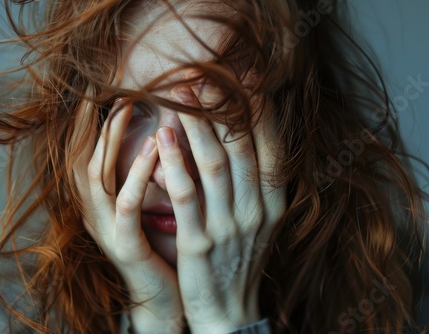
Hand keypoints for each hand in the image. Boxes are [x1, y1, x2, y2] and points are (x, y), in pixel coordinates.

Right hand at [73, 99, 183, 333]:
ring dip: (111, 139)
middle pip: (82, 155)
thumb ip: (148, 171)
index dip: (89, 118)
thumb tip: (163, 130)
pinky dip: (135, 175)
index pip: (87, 150)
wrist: (166, 297)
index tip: (103, 84)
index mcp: (100, 200)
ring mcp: (104, 228)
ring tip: (126, 106)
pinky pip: (125, 204)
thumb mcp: (150, 204)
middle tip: (107, 85)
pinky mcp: (123, 244)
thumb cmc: (162, 244)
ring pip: (98, 175)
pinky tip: (152, 151)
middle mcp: (94, 211)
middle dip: (91, 119)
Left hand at [157, 76, 285, 332]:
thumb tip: (253, 137)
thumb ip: (258, 182)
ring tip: (181, 93)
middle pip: (240, 148)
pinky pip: (187, 195)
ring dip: (197, 125)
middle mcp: (255, 209)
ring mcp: (228, 225)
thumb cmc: (240, 259)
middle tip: (203, 73)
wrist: (228, 309)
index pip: (271, 147)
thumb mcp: (260, 220)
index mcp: (273, 202)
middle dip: (222, 108)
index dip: (258, 111)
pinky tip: (164, 137)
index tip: (243, 79)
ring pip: (213, 164)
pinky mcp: (198, 240)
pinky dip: (176, 163)